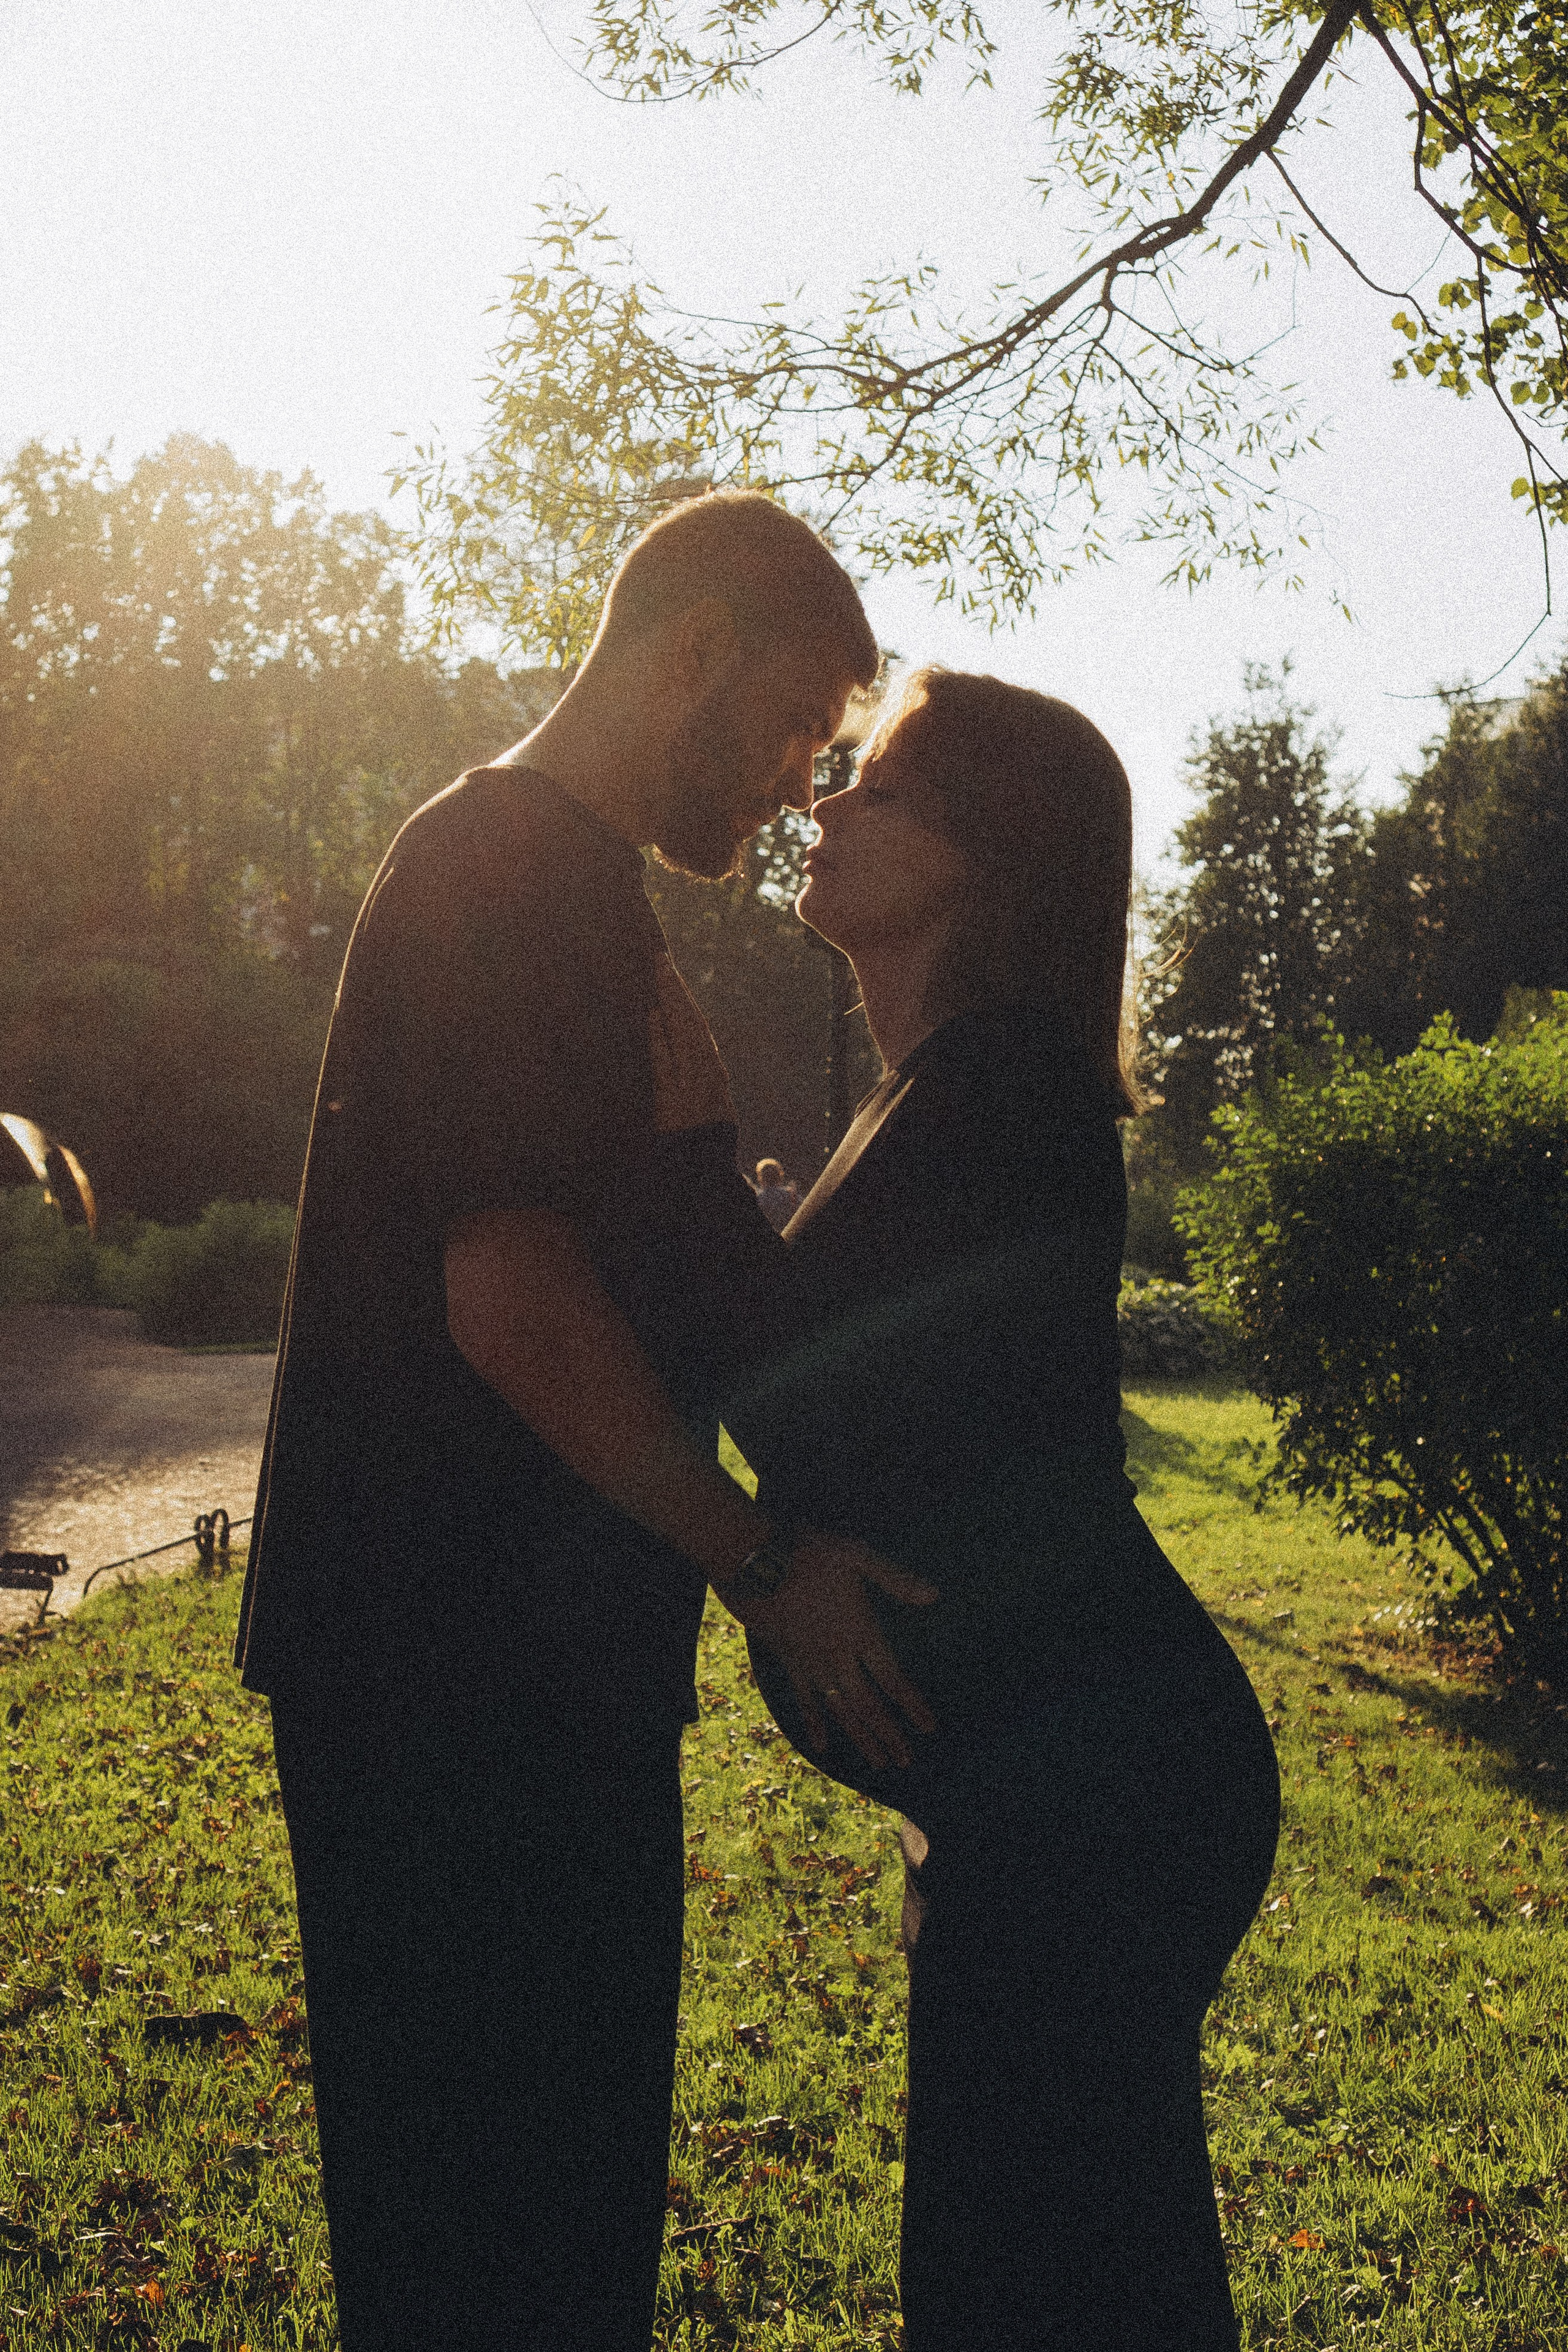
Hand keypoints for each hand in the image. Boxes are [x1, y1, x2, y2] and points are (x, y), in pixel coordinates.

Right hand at [742, 1530, 938, 1771]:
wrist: (752, 1555)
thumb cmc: (807, 1549)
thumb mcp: (856, 1554)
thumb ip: (895, 1578)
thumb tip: (935, 1596)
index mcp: (860, 1631)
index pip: (893, 1680)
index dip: (912, 1706)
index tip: (930, 1729)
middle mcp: (838, 1655)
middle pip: (869, 1705)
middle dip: (889, 1735)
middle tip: (905, 1761)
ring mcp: (810, 1661)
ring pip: (840, 1711)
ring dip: (860, 1738)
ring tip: (878, 1762)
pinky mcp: (786, 1659)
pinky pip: (803, 1699)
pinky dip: (813, 1724)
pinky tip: (821, 1746)